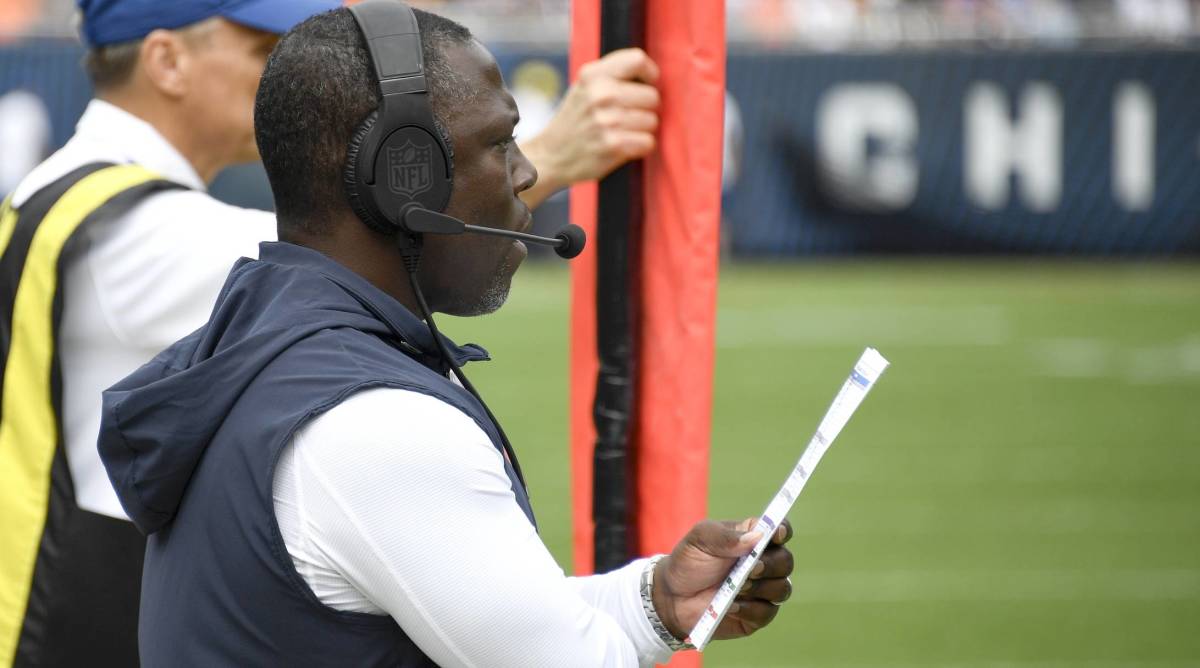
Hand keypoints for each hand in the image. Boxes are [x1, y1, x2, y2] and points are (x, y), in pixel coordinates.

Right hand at [518, 48, 659, 207]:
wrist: (551, 155)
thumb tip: (654, 75)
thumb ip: (614, 74)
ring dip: (642, 130)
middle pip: (652, 96)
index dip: (649, 74)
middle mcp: (600, 94)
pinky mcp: (613, 145)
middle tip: (627, 116)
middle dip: (646, 108)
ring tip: (622, 132)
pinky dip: (641, 147)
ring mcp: (607, 120)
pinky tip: (624, 145)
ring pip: (652, 121)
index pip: (638, 60)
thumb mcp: (585, 86)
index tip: (645, 85)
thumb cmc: (577, 119)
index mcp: (593, 75)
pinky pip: (648, 142)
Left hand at [652, 518, 793, 642]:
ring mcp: (763, 590)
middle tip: (750, 568)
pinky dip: (750, 609)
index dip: (783, 530)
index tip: (776, 534)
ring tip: (737, 588)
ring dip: (761, 588)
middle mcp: (764, 563)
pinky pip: (767, 612)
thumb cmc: (689, 562)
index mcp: (753, 538)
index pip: (780, 530)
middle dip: (771, 565)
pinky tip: (731, 605)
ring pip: (782, 588)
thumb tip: (756, 537)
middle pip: (786, 561)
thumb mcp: (700, 539)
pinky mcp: (757, 615)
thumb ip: (725, 536)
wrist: (672, 597)